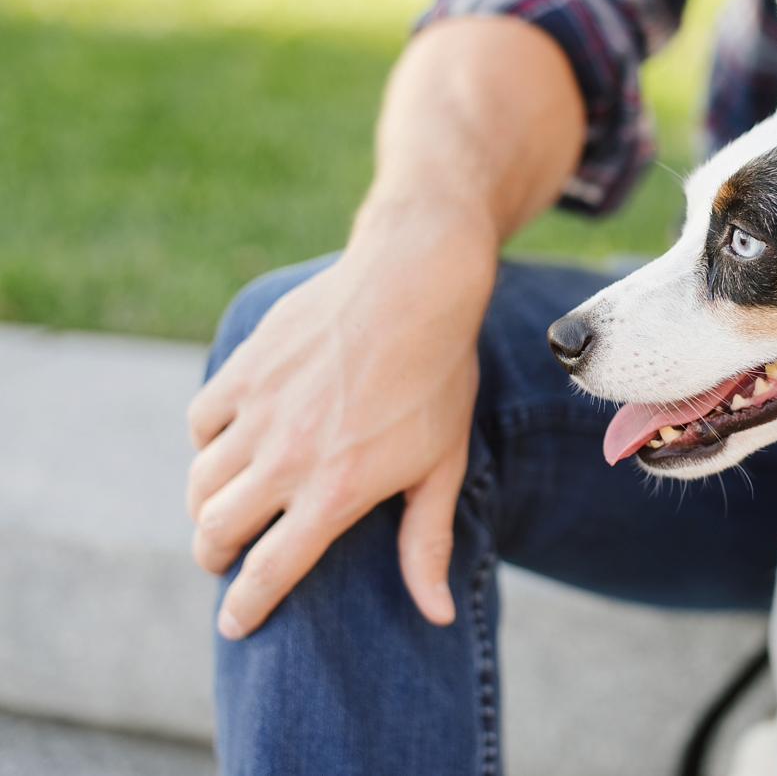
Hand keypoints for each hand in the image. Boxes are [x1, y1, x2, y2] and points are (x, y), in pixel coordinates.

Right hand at [182, 17, 584, 638]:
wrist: (414, 283)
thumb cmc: (439, 377)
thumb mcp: (443, 463)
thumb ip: (428, 541)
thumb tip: (438, 617)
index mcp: (336, 490)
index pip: (271, 570)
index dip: (247, 606)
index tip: (235, 626)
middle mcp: (286, 457)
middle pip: (217, 531)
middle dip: (215, 557)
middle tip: (225, 560)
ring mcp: (259, 411)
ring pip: (201, 480)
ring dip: (206, 506)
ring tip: (222, 511)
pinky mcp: (244, 369)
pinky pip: (201, 422)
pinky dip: (206, 443)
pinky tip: (226, 445)